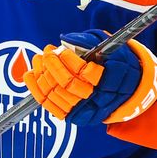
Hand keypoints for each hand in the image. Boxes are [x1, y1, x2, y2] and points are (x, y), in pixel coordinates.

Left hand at [24, 29, 156, 125]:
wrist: (125, 89)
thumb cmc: (114, 64)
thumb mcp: (108, 48)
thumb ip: (88, 42)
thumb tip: (65, 40)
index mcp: (112, 79)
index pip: (87, 72)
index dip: (70, 61)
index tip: (62, 51)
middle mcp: (100, 98)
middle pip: (69, 85)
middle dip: (53, 67)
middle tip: (47, 53)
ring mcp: (87, 110)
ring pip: (58, 95)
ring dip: (43, 75)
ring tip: (40, 60)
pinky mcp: (76, 117)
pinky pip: (51, 107)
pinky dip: (37, 90)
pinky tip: (31, 74)